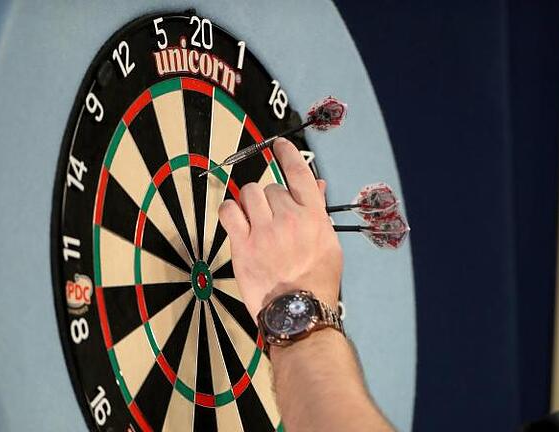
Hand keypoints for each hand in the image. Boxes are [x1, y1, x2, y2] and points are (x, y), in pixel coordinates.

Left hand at [218, 138, 341, 320]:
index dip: (287, 154)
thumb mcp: (329, 244)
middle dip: (271, 198)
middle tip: (274, 218)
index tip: (280, 145)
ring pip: (249, 193)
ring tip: (254, 219)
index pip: (299, 173)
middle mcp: (289, 219)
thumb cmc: (316, 281)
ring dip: (250, 201)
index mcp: (313, 217)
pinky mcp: (243, 246)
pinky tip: (236, 219)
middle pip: (271, 187)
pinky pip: (229, 211)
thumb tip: (317, 186)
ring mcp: (264, 232)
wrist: (298, 312)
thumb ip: (319, 212)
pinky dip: (230, 210)